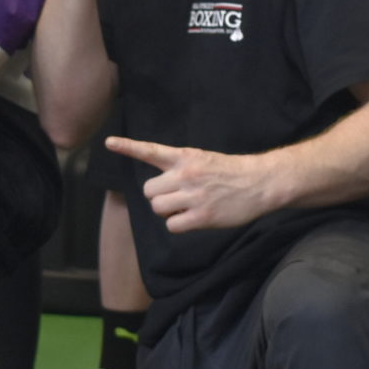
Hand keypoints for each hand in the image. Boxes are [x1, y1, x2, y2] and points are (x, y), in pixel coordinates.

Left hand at [107, 136, 279, 232]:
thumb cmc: (230, 172)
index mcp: (185, 157)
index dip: (128, 147)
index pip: (150, 150)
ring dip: (168, 211)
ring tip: (186, 207)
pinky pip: (172, 225)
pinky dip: (179, 225)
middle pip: (149, 191)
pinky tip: (194, 218)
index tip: (108, 142)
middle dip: (159, 197)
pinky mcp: (202, 216)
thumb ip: (179, 168)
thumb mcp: (203, 160)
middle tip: (177, 197)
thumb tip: (159, 189)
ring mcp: (194, 196)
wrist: (260, 182)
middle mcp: (186, 174)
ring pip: (158, 208)